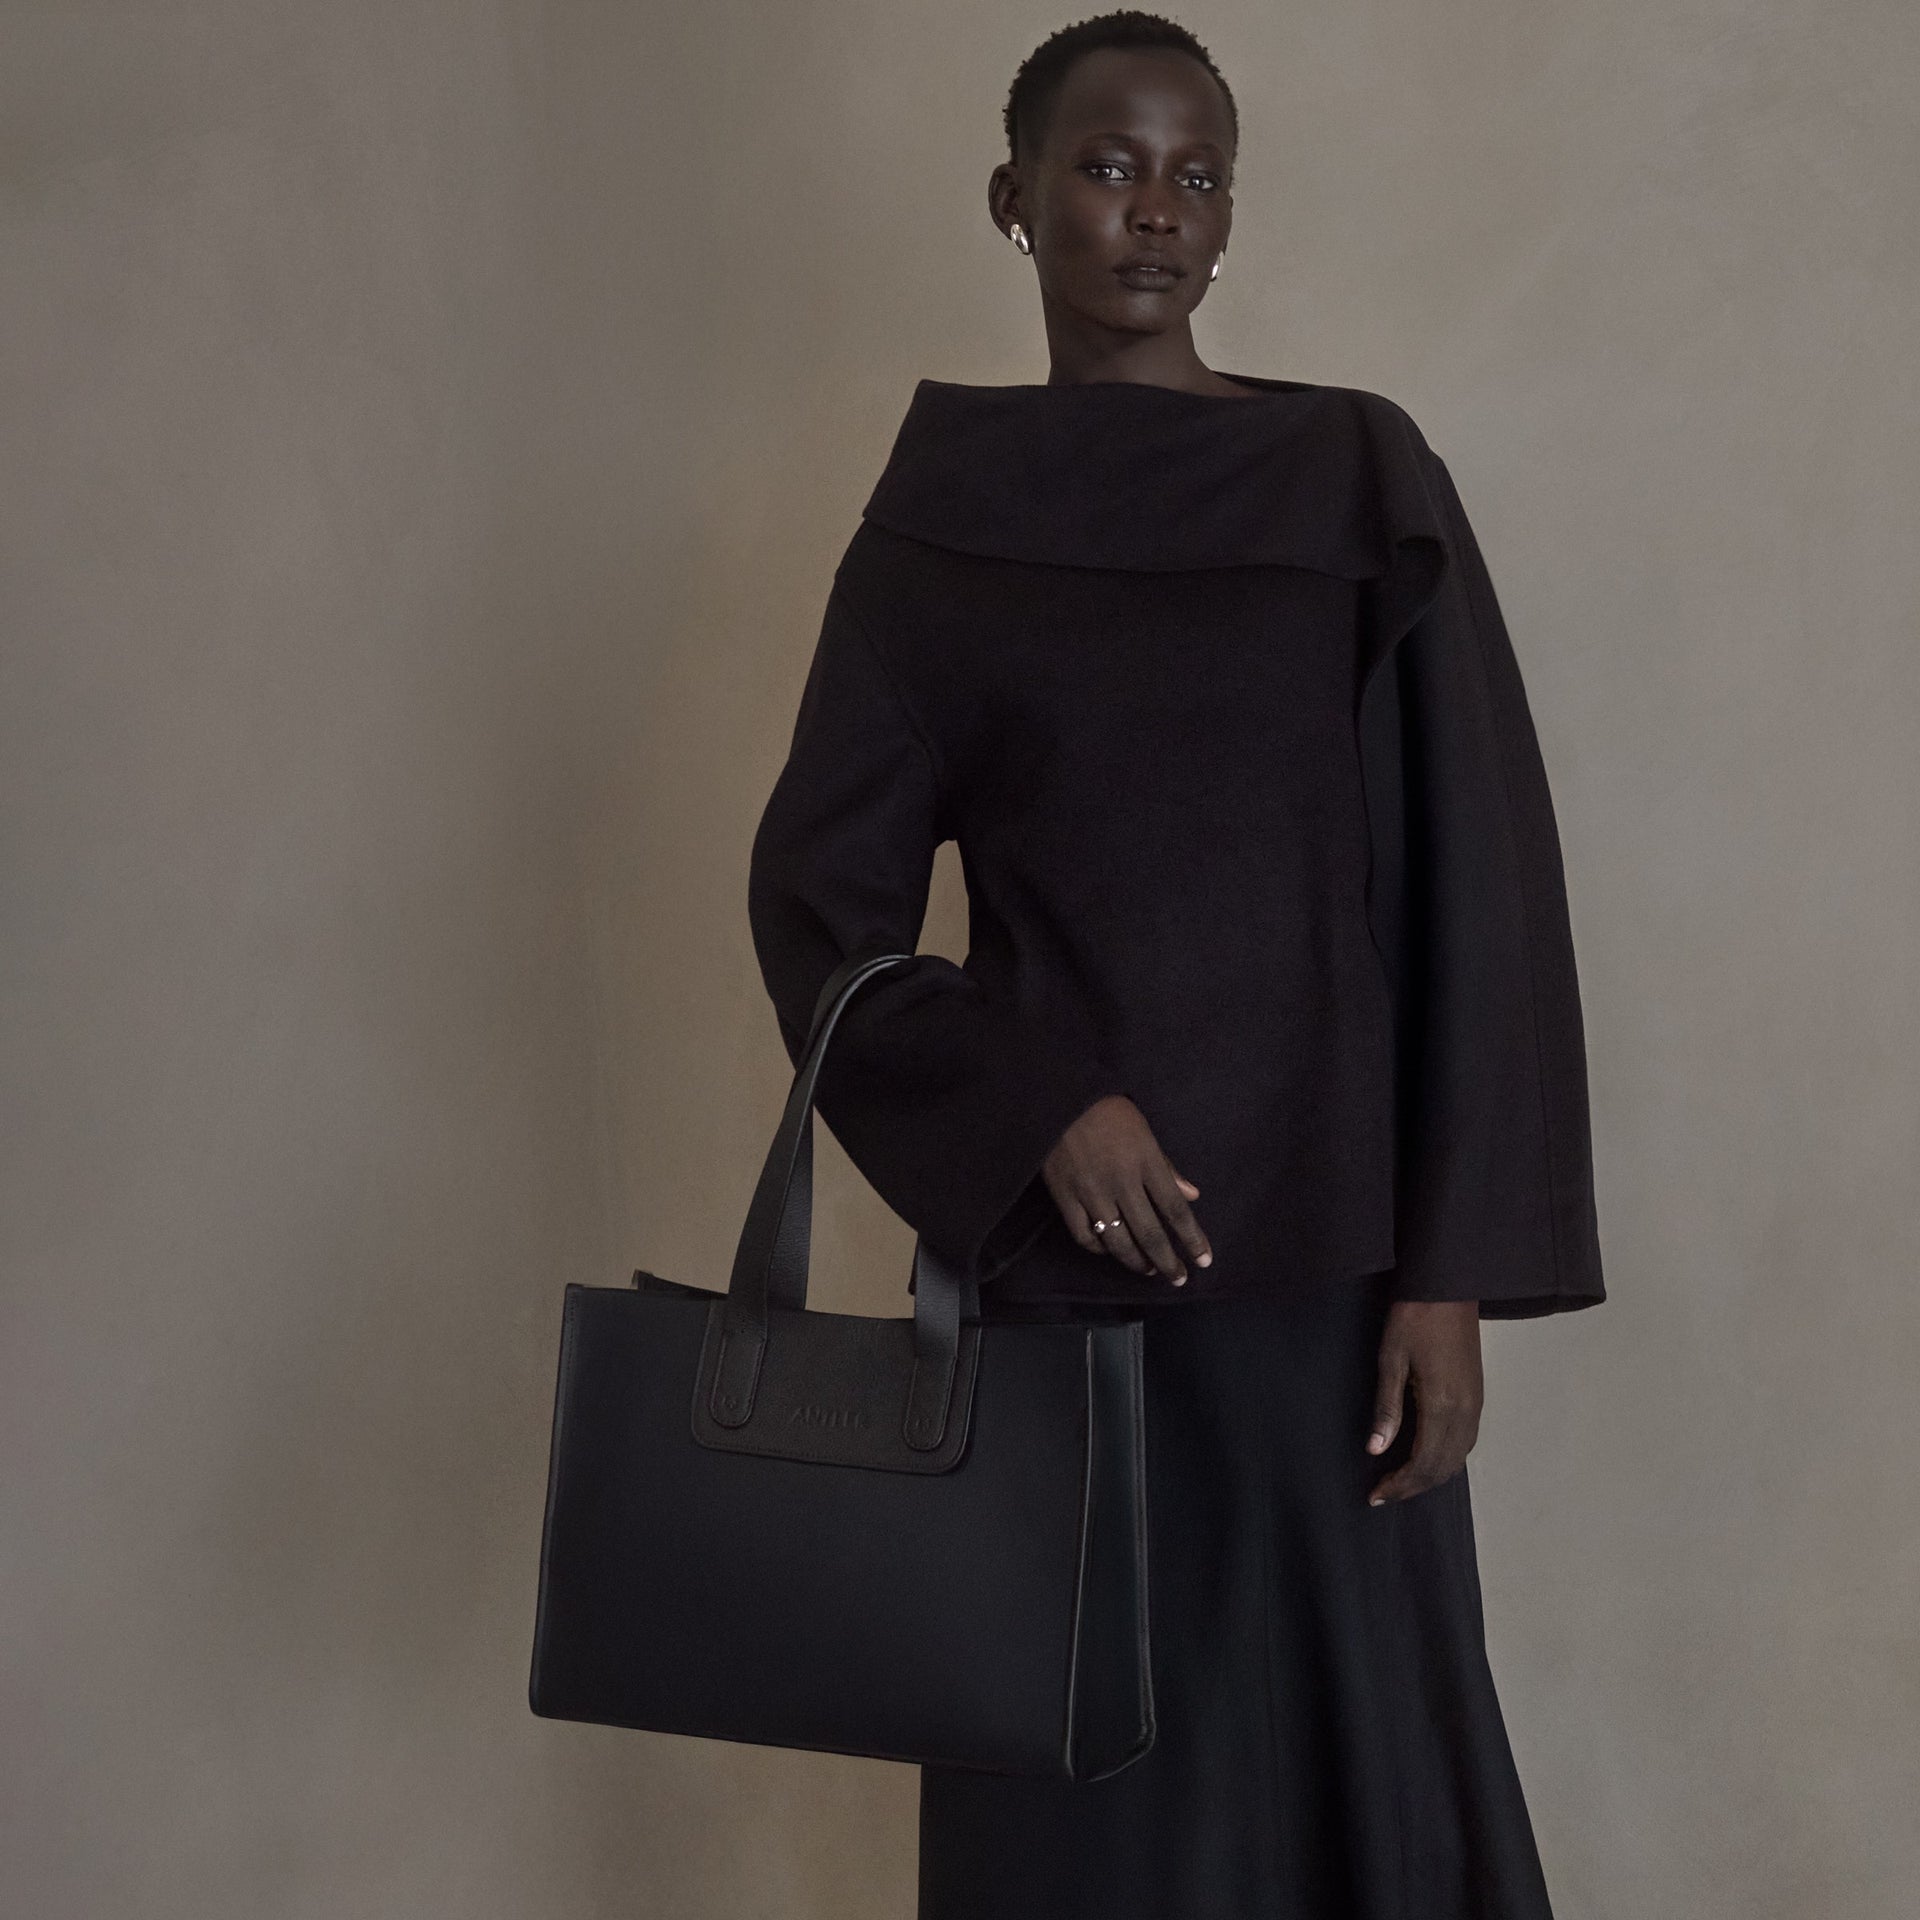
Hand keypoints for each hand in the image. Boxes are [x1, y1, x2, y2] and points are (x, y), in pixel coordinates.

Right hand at [1040, 1094, 1212, 1286]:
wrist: (1057, 1098)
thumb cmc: (1106, 1110)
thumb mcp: (1144, 1130)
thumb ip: (1167, 1166)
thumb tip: (1192, 1195)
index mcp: (1146, 1162)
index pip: (1176, 1210)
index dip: (1192, 1239)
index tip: (1204, 1260)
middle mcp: (1122, 1183)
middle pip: (1150, 1234)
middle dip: (1169, 1262)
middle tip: (1179, 1279)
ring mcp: (1092, 1193)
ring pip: (1118, 1242)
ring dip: (1137, 1262)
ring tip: (1150, 1270)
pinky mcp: (1065, 1198)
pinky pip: (1085, 1236)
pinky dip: (1100, 1248)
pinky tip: (1110, 1251)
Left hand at [1366, 1299, 1482, 1504]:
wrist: (1448, 1288)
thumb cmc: (1414, 1319)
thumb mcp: (1391, 1360)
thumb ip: (1386, 1408)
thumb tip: (1375, 1450)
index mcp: (1442, 1406)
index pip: (1423, 1463)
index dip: (1400, 1485)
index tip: (1375, 1495)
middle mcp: (1465, 1412)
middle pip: (1443, 1468)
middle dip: (1413, 1487)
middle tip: (1383, 1495)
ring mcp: (1475, 1404)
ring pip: (1458, 1458)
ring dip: (1431, 1476)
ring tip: (1401, 1482)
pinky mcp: (1477, 1395)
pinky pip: (1466, 1442)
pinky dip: (1447, 1459)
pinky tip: (1427, 1457)